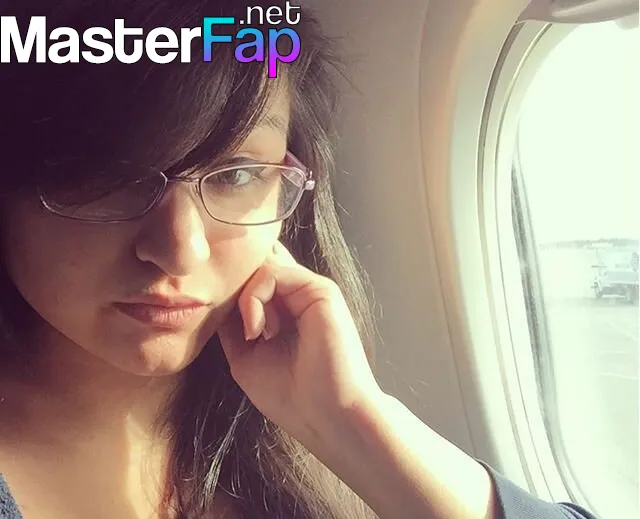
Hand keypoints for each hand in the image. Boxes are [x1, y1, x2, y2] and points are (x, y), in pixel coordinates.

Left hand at [217, 241, 381, 443]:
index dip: (230, 292)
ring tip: (253, 334)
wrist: (326, 416)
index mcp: (286, 311)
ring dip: (244, 298)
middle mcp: (299, 296)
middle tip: (233, 324)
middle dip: (235, 288)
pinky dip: (254, 297)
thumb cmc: (290, 395)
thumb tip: (217, 297)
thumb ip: (233, 324)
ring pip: (261, 267)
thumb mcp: (245, 356)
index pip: (254, 280)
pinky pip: (273, 272)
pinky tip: (257, 330)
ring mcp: (310, 291)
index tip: (219, 323)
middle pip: (257, 267)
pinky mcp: (321, 290)